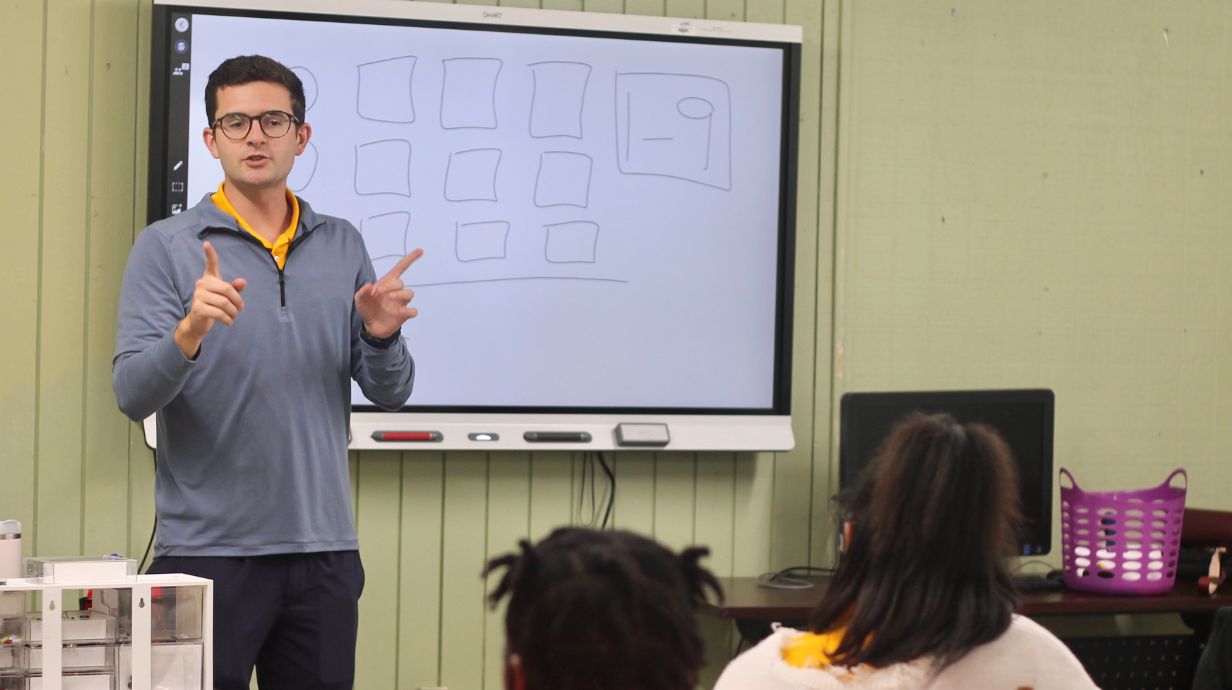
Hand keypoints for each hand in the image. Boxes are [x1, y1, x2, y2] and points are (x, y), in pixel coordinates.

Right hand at [174, 241, 246, 357]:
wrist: (198, 323)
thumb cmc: (213, 307)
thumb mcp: (225, 297)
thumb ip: (234, 289)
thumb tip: (242, 281)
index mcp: (208, 279)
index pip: (211, 264)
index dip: (210, 254)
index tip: (207, 243)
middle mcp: (201, 284)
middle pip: (227, 289)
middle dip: (238, 301)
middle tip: (240, 309)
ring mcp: (198, 295)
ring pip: (224, 302)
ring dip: (233, 312)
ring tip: (234, 316)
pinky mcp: (197, 308)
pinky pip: (219, 313)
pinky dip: (228, 319)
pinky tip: (229, 322)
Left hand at [355, 248, 422, 338]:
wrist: (371, 327)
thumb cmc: (367, 308)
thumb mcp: (360, 300)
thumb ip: (362, 292)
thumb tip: (369, 286)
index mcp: (387, 283)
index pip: (400, 268)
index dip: (410, 259)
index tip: (420, 251)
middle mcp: (396, 291)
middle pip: (401, 282)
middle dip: (391, 285)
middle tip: (379, 292)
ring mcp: (401, 303)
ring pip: (409, 293)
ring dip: (400, 294)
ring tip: (390, 299)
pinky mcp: (404, 314)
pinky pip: (413, 310)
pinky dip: (409, 310)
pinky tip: (399, 312)